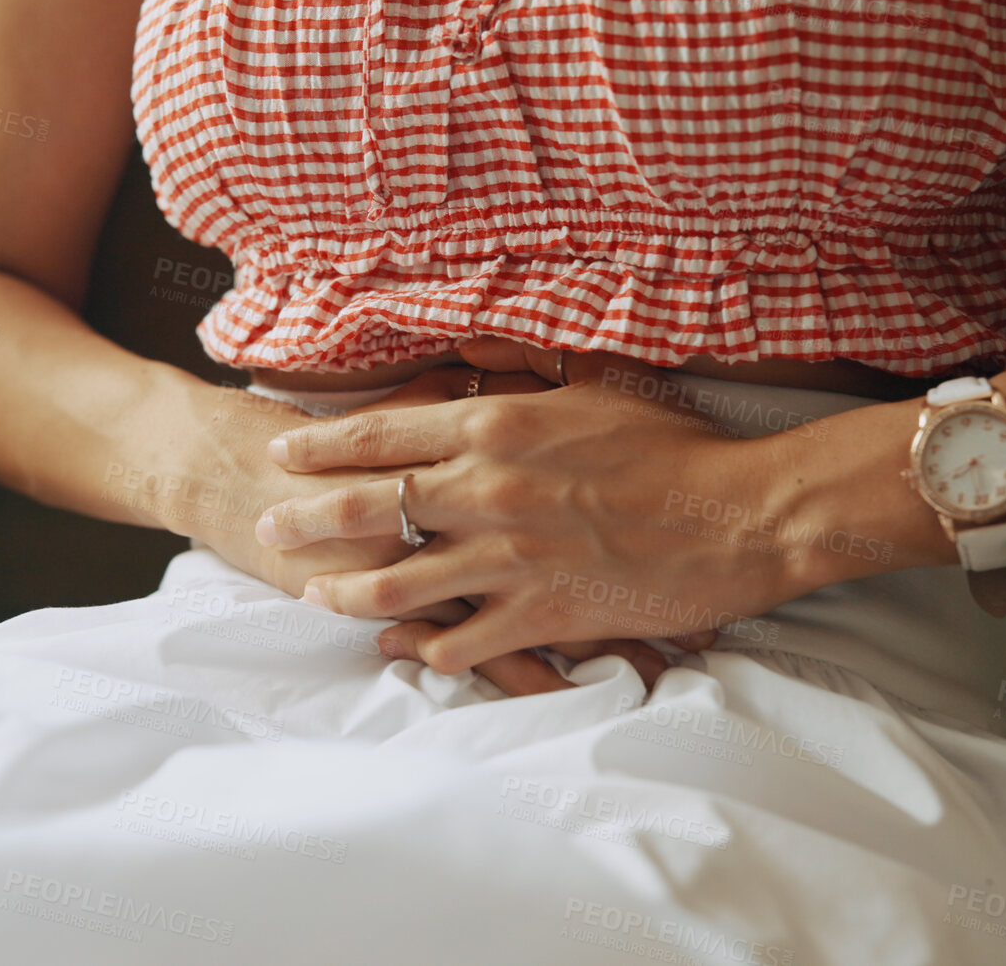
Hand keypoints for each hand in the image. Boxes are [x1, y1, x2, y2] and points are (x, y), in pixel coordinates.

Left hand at [192, 374, 637, 694]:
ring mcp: (507, 559)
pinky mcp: (538, 615)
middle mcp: (486, 491)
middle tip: (265, 525)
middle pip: (363, 508)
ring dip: (343, 591)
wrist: (740, 515)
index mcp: (495, 428)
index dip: (318, 446)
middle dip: (302, 519)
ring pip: (394, 584)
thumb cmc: (675, 445)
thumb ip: (524, 370)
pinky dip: (422, 649)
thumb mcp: (596, 382)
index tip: (278, 452)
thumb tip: (470, 355)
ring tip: (312, 594)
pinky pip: (458, 642)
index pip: (379, 435)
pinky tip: (398, 650)